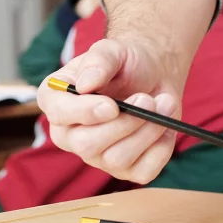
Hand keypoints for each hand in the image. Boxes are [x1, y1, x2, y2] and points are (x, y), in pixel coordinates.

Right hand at [36, 37, 183, 183]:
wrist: (152, 77)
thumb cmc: (125, 64)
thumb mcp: (112, 50)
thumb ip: (98, 61)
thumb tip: (85, 85)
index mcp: (57, 101)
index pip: (58, 114)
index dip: (84, 113)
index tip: (112, 105)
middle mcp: (70, 134)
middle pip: (86, 145)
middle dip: (124, 123)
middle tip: (148, 99)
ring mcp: (97, 156)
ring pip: (117, 159)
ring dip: (147, 131)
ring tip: (163, 104)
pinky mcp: (125, 170)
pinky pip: (143, 171)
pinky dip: (161, 148)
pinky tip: (165, 126)